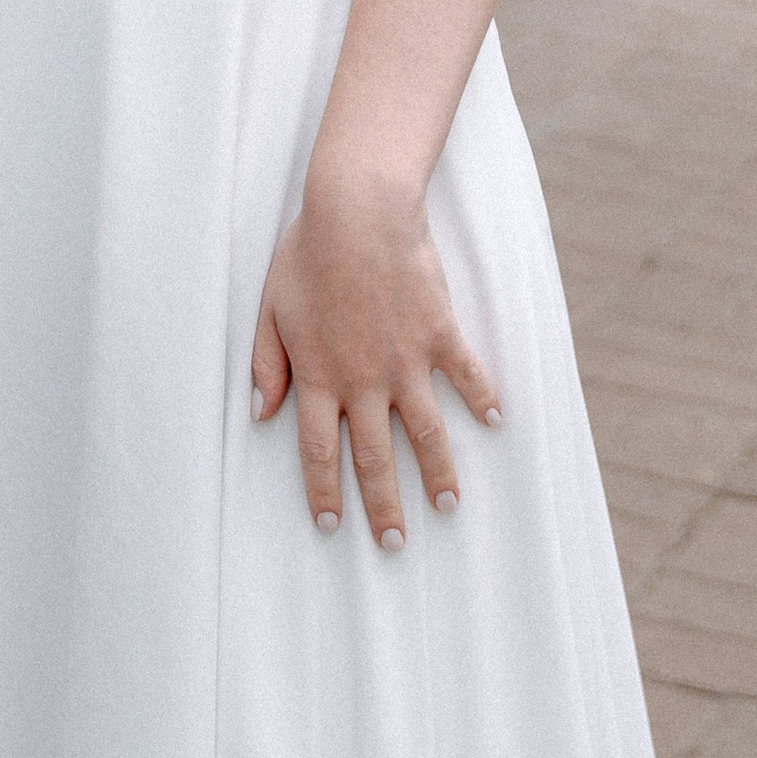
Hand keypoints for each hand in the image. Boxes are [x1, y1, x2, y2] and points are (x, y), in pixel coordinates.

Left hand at [250, 172, 500, 545]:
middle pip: (372, 456)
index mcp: (318, 376)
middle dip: (382, 505)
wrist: (358, 213)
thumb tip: (261, 413)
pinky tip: (495, 422)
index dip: (324, 491)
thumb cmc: (307, 255)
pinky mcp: (439, 333)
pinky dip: (482, 398)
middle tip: (392, 544)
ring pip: (424, 432)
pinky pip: (465, 374)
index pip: (319, 450)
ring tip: (448, 506)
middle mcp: (363, 379)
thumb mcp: (270, 309)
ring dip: (436, 473)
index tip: (331, 525)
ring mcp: (405, 360)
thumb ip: (267, 364)